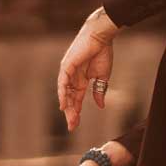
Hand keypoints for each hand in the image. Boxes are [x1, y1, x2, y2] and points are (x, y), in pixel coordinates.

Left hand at [57, 7, 118, 131]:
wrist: (101, 38)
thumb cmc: (102, 53)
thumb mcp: (102, 77)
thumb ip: (99, 91)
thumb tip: (100, 106)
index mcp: (81, 80)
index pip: (76, 99)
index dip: (76, 112)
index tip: (75, 125)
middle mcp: (72, 78)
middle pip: (69, 99)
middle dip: (71, 113)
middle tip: (72, 127)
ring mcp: (68, 72)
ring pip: (65, 93)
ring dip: (67, 106)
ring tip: (69, 118)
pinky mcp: (67, 66)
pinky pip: (63, 82)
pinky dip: (62, 93)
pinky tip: (63, 104)